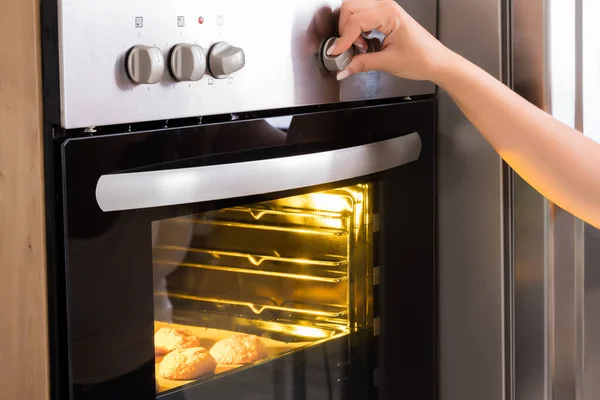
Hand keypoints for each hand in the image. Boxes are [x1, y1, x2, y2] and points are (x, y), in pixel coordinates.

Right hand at [329, 0, 452, 81]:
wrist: (436, 61)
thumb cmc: (421, 58)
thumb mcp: (388, 63)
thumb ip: (362, 64)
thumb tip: (343, 69)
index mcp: (389, 14)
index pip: (355, 21)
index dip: (343, 39)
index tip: (336, 53)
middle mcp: (387, 6)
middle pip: (350, 8)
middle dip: (344, 30)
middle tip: (351, 49)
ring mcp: (386, 9)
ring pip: (354, 8)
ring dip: (350, 27)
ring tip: (360, 46)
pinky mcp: (385, 15)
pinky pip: (362, 14)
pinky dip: (357, 27)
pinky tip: (364, 42)